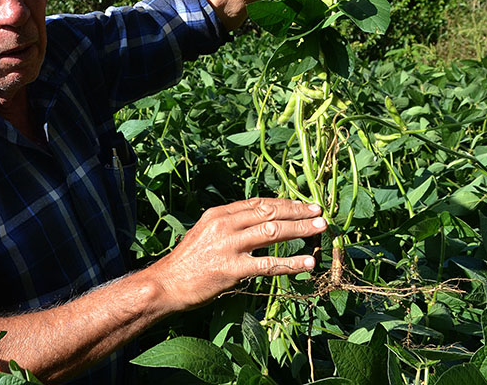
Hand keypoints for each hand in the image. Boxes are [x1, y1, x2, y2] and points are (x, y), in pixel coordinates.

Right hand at [148, 198, 327, 310]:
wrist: (167, 284)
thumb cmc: (188, 261)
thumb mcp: (206, 232)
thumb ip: (230, 225)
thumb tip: (259, 222)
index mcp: (219, 213)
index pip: (258, 202)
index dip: (284, 202)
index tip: (303, 204)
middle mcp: (224, 224)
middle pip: (269, 212)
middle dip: (297, 211)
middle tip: (319, 213)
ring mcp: (228, 246)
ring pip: (272, 232)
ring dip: (300, 229)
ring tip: (320, 229)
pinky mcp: (231, 269)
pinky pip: (268, 264)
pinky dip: (291, 263)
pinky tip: (308, 263)